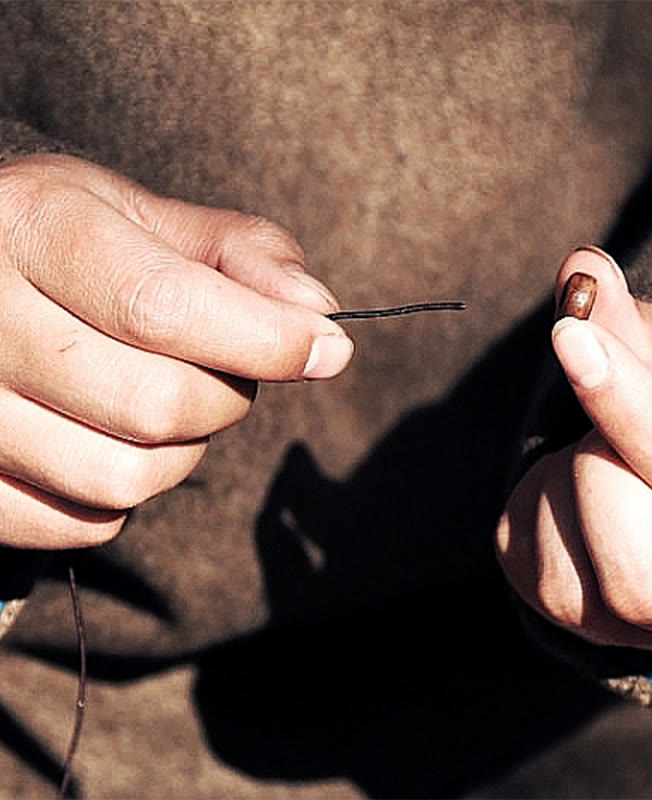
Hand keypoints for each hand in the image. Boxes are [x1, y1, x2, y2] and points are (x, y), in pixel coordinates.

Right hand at [0, 154, 351, 547]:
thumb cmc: (68, 243)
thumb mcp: (142, 217)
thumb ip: (239, 253)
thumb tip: (319, 311)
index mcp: (32, 229)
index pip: (163, 309)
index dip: (266, 341)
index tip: (326, 348)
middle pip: (155, 405)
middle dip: (223, 396)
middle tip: (219, 366)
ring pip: (123, 479)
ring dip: (179, 451)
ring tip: (161, 402)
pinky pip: (81, 524)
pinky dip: (124, 494)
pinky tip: (111, 439)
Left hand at [496, 247, 651, 650]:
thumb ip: (643, 331)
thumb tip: (579, 271)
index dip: (628, 405)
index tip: (570, 334)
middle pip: (637, 571)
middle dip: (600, 472)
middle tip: (617, 433)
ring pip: (564, 573)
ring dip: (563, 483)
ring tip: (610, 463)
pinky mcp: (581, 622)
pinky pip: (520, 555)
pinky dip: (533, 503)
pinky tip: (580, 493)